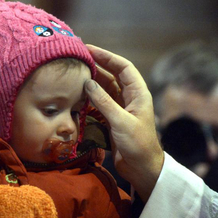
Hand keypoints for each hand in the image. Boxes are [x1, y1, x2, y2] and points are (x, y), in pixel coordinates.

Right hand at [83, 45, 163, 201]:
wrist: (143, 168)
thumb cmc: (138, 144)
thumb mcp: (120, 121)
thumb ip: (104, 102)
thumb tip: (88, 82)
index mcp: (138, 93)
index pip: (123, 67)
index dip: (107, 56)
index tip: (89, 49)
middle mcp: (130, 97)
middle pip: (113, 75)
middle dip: (97, 66)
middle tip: (78, 59)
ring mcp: (121, 109)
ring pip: (105, 90)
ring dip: (92, 83)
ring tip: (74, 75)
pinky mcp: (113, 120)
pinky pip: (100, 104)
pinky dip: (90, 99)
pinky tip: (77, 96)